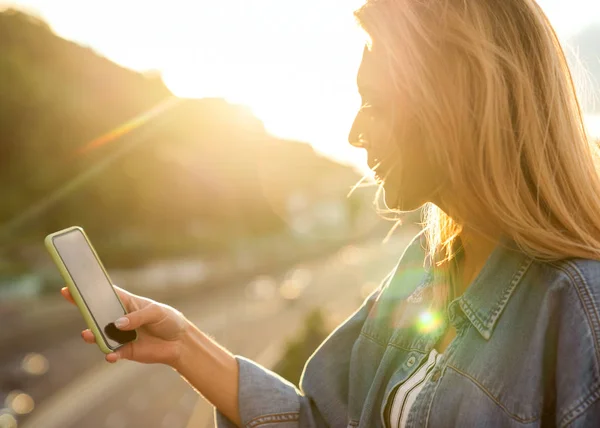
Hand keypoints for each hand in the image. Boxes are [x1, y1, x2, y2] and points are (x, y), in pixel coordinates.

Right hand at [61, 285, 188, 365]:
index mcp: (126, 303)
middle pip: (97, 314)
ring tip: (88, 334)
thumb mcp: (156, 312)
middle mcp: (119, 318)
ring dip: (93, 335)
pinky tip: (110, 355)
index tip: (70, 287)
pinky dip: (110, 354)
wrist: (180, 342)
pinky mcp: (125, 351)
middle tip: (75, 307)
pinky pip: (112, 353)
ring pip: (101, 335)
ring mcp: (120, 335)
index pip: (104, 295)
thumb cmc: (168, 320)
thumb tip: (118, 324)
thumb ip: (138, 317)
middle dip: (84, 310)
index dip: (88, 291)